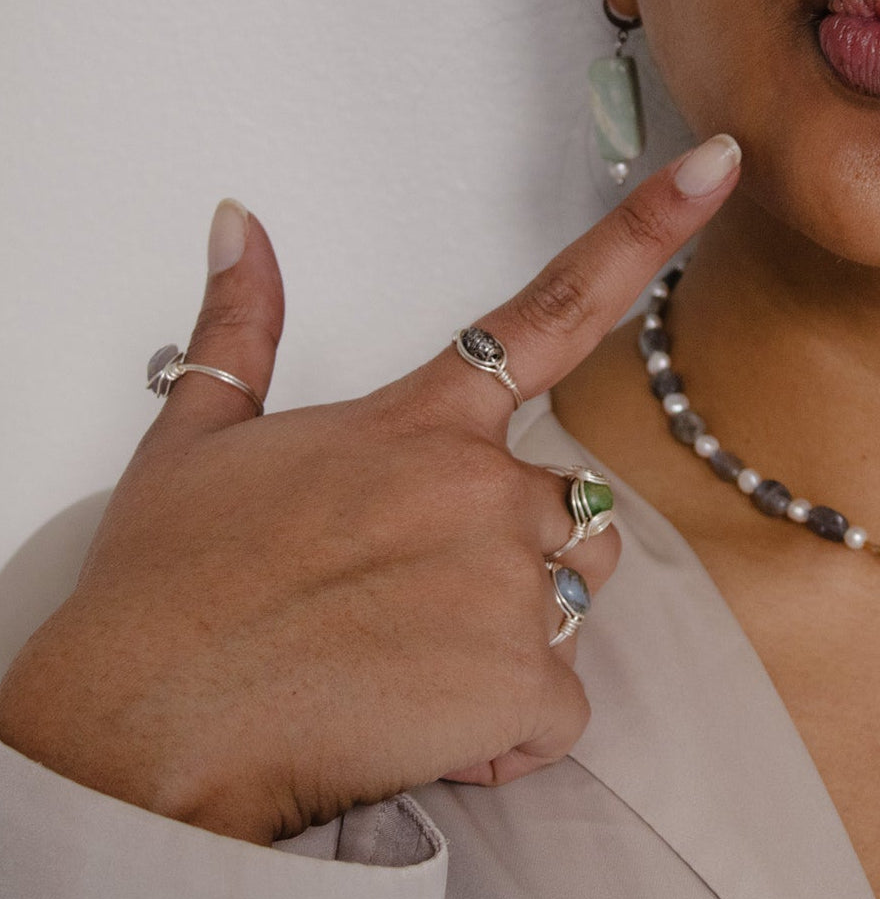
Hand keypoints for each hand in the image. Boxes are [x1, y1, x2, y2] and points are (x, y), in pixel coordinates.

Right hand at [0, 135, 742, 844]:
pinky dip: (506, 732)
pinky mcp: (521, 681)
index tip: (719, 166)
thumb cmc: (167, 594)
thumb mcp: (194, 441)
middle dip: (518, 552)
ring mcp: (511, 582)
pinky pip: (562, 710)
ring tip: (406, 659)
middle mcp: (486, 487)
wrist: (142, 729)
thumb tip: (245, 228)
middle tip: (406, 596)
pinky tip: (421, 728)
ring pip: (577, 599)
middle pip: (577, 505)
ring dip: (518, 634)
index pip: (559, 306)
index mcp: (424, 420)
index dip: (649, 229)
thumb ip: (244, 328)